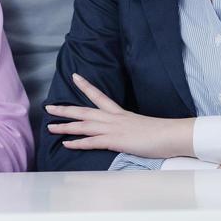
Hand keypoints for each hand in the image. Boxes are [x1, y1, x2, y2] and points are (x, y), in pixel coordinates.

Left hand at [44, 73, 193, 159]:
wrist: (171, 135)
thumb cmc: (161, 132)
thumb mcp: (140, 126)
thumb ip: (128, 127)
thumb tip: (123, 131)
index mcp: (119, 112)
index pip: (99, 95)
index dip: (86, 86)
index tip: (74, 76)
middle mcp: (113, 118)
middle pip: (83, 111)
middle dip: (64, 109)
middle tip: (48, 107)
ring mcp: (113, 129)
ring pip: (83, 125)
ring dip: (65, 126)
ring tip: (50, 126)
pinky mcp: (115, 141)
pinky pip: (92, 142)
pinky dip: (78, 143)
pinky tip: (66, 143)